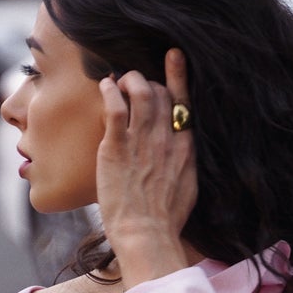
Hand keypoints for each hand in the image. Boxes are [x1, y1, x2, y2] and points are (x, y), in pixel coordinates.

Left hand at [96, 48, 196, 281]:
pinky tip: (105, 86)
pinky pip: (115, 106)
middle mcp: (166, 139)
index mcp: (185, 148)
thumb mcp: (187, 189)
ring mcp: (142, 141)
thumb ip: (184, 166)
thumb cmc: (164, 221)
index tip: (173, 57)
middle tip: (132, 83)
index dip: (177, 76)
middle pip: (160, 93)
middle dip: (146, 82)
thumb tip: (181, 157)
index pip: (183, 103)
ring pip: (140, 92)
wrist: (147, 236)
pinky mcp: (118, 147)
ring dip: (128, 80)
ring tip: (117, 81)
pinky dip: (110, 91)